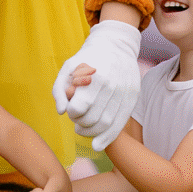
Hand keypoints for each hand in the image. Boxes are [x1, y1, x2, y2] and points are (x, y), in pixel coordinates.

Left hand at [52, 21, 140, 150]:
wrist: (116, 45)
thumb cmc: (87, 58)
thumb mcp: (68, 67)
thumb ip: (60, 89)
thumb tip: (61, 112)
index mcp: (94, 77)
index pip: (80, 107)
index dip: (73, 113)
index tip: (71, 111)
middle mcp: (112, 86)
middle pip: (93, 118)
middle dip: (80, 124)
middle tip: (76, 121)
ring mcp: (124, 93)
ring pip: (106, 124)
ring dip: (91, 133)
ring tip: (83, 129)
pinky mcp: (132, 99)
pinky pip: (120, 124)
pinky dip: (108, 138)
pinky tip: (97, 145)